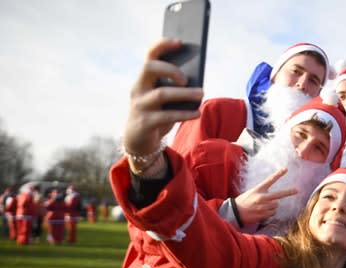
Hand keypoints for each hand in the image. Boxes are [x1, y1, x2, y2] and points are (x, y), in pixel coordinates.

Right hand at [122, 38, 203, 159]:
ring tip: (201, 93)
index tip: (180, 42)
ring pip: (161, 94)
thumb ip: (174, 89)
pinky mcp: (145, 123)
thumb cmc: (156, 115)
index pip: (149, 56)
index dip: (162, 46)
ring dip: (184, 93)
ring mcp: (140, 105)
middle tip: (187, 78)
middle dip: (170, 69)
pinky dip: (184, 114)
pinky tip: (197, 113)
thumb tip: (197, 83)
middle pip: (150, 68)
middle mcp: (138, 89)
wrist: (138, 141)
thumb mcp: (163, 100)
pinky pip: (167, 116)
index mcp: (144, 79)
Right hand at [234, 168, 297, 225]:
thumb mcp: (252, 192)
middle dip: (288, 192)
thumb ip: (263, 193)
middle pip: (279, 194)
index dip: (278, 174)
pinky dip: (270, 212)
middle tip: (297, 190)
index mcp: (258, 189)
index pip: (270, 180)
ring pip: (276, 205)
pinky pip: (273, 213)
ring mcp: (263, 206)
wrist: (234, 212)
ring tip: (263, 206)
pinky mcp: (263, 214)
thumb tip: (276, 199)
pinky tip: (261, 211)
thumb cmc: (244, 201)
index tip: (286, 169)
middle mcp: (261, 197)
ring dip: (273, 205)